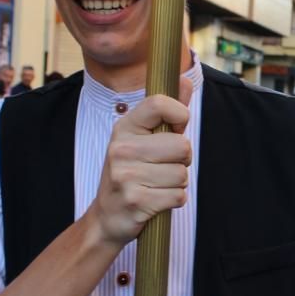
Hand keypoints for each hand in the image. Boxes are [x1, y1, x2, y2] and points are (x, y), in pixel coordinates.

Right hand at [89, 77, 193, 247]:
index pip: (159, 103)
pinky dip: (174, 200)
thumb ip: (168, 111)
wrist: (107, 216)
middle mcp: (121, 148)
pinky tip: (156, 199)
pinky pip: (178, 196)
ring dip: (177, 182)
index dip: (180, 113)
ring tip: (157, 184)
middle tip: (164, 165)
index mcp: (125, 127)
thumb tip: (187, 79)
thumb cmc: (132, 171)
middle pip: (182, 145)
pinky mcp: (135, 201)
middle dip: (182, 159)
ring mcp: (125, 176)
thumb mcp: (143, 137)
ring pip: (182, 174)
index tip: (177, 126)